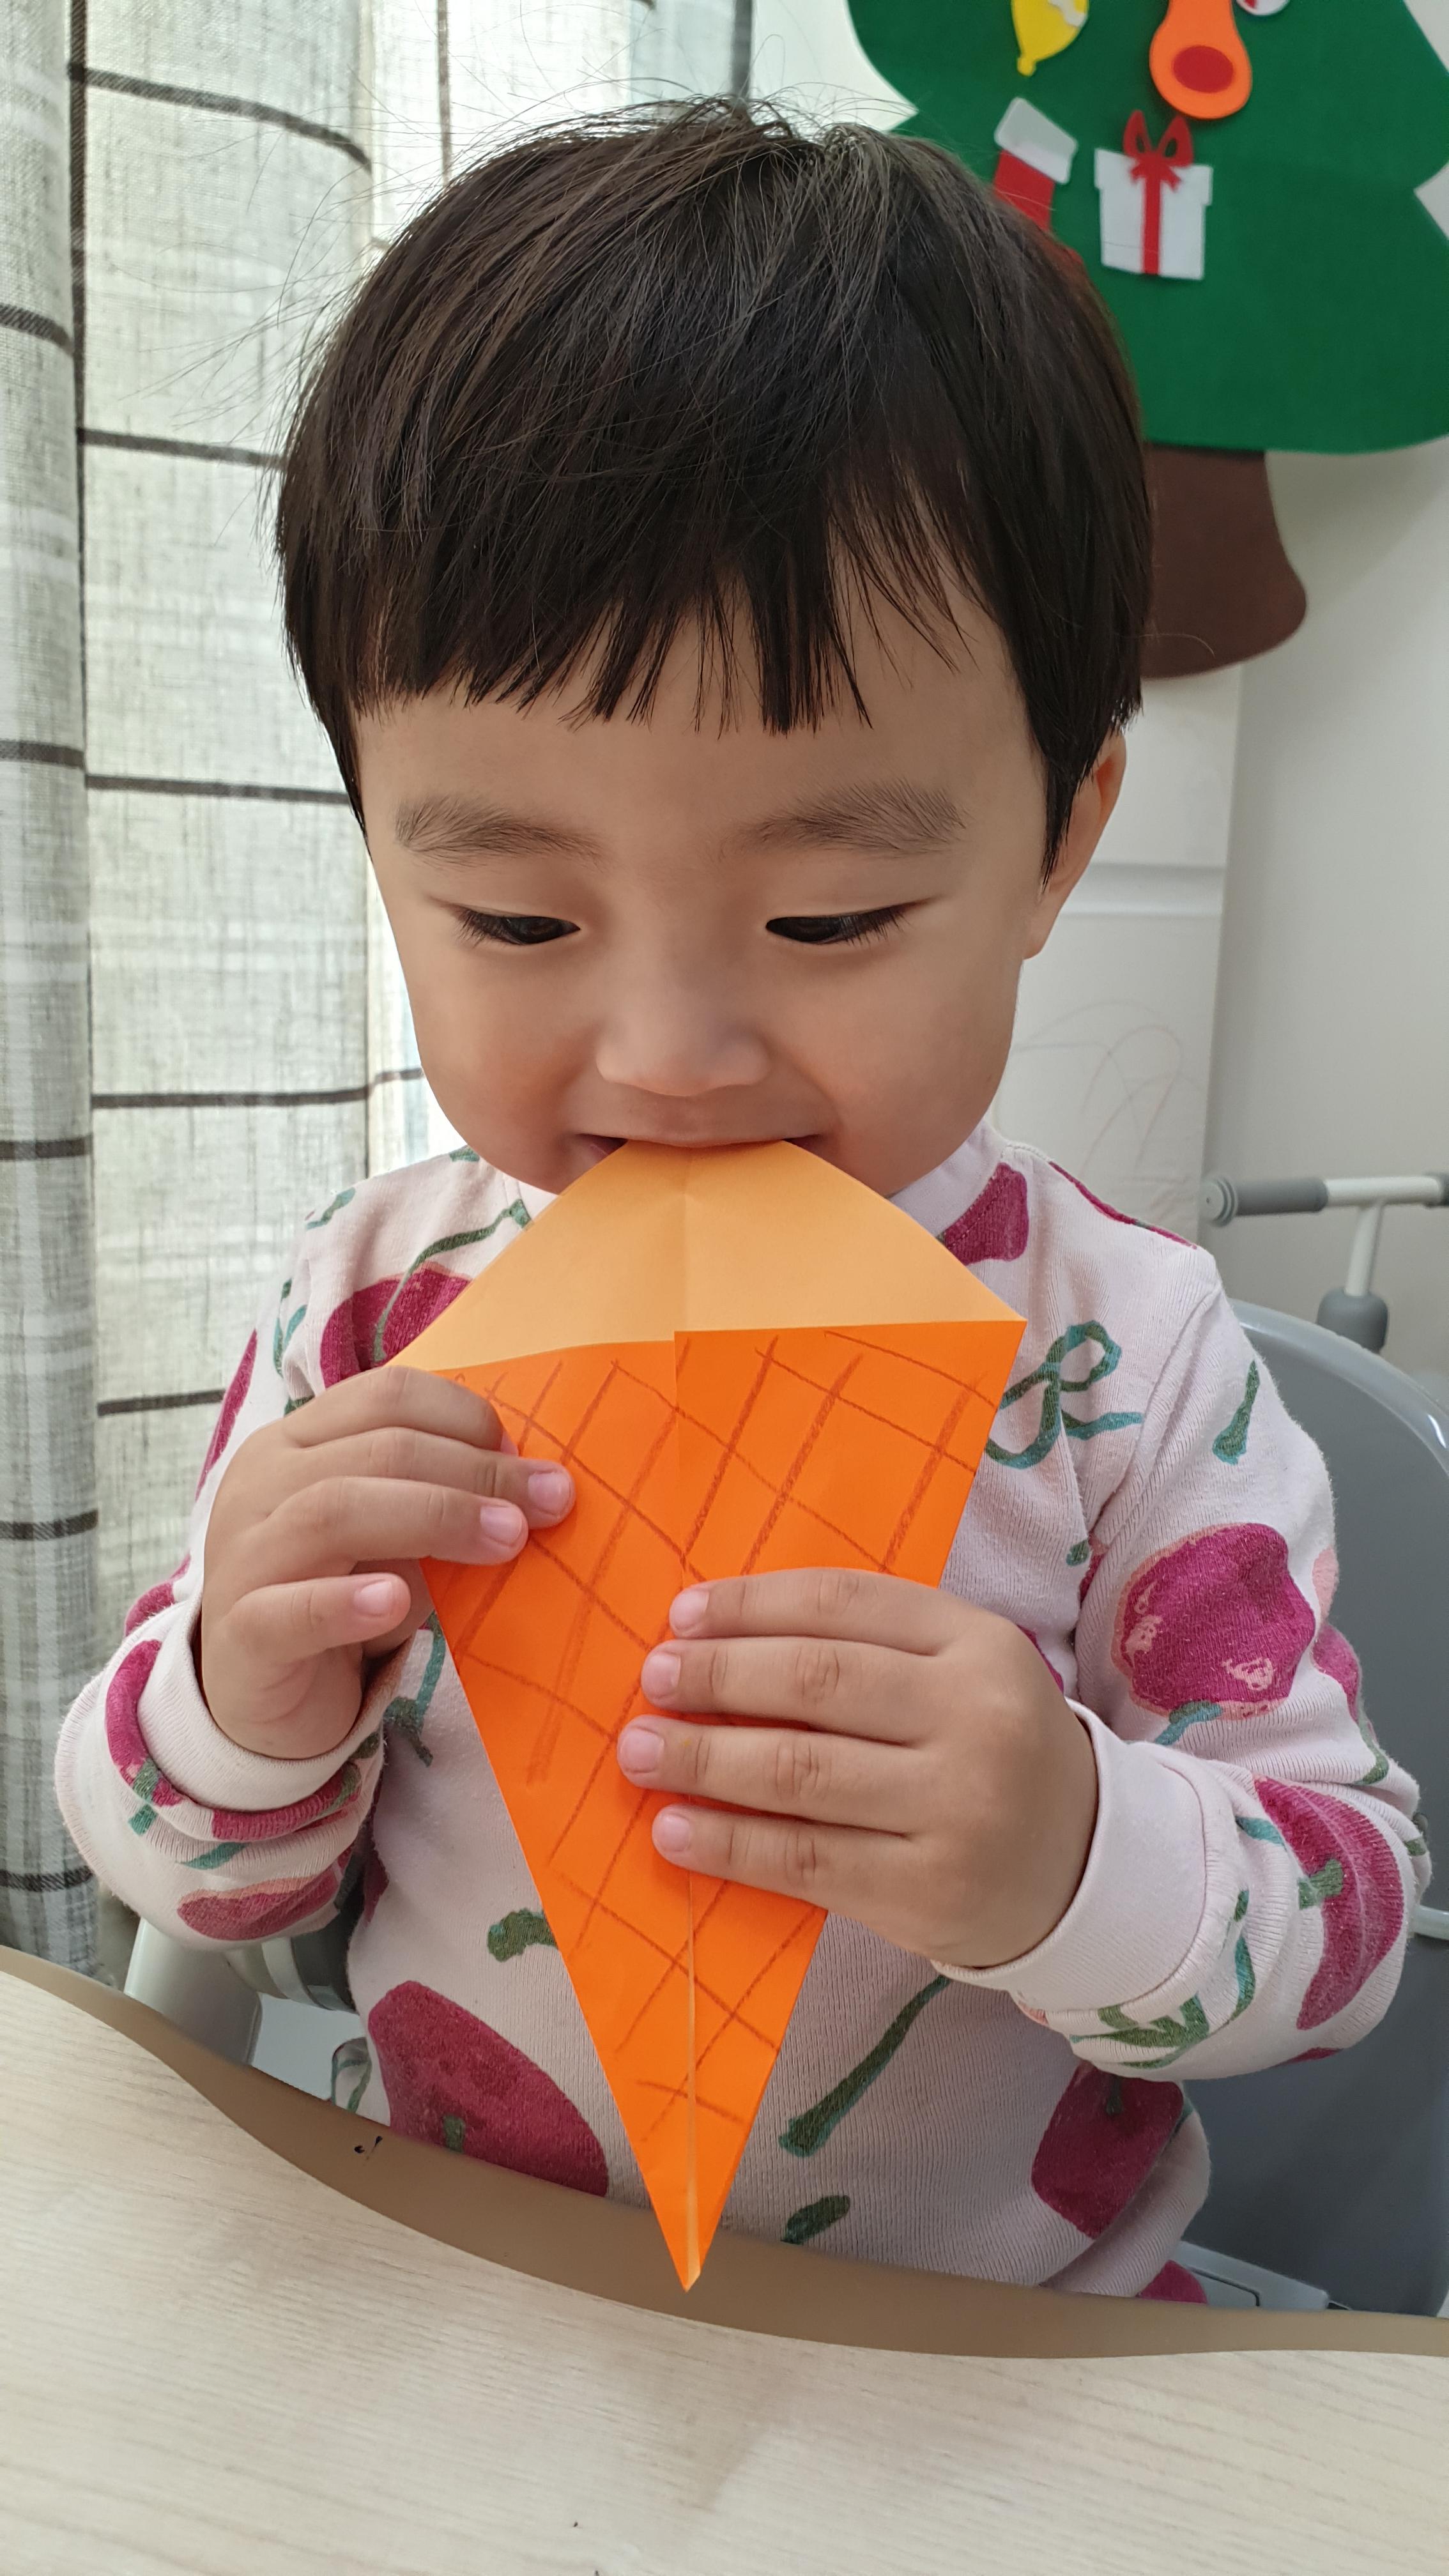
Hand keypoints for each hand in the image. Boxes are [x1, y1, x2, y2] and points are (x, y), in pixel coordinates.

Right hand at [200, 1368, 572, 1760]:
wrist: (262, 1692)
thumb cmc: (338, 1594)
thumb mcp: (393, 1538)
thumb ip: (440, 1503)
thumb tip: (536, 1487)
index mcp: (297, 1441)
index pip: (384, 1396)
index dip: (466, 1417)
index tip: (528, 1458)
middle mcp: (259, 1483)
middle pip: (375, 1450)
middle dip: (475, 1472)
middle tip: (550, 1501)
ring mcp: (241, 1556)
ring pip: (332, 1511)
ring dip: (434, 1518)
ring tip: (506, 1541)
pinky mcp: (239, 1634)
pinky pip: (288, 1610)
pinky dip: (345, 1603)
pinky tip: (395, 1603)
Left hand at [616, 1570, 1097, 1970]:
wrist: (1083, 1865)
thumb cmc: (987, 1748)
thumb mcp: (956, 1670)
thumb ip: (862, 1644)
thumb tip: (711, 1635)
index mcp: (978, 1644)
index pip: (843, 1604)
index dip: (751, 1604)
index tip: (680, 1615)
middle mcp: (974, 1721)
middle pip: (815, 1683)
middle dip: (716, 1677)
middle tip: (652, 1679)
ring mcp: (954, 1811)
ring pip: (799, 1775)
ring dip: (701, 1760)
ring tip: (639, 1752)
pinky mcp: (925, 1892)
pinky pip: (803, 1861)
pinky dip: (726, 1844)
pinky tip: (673, 1830)